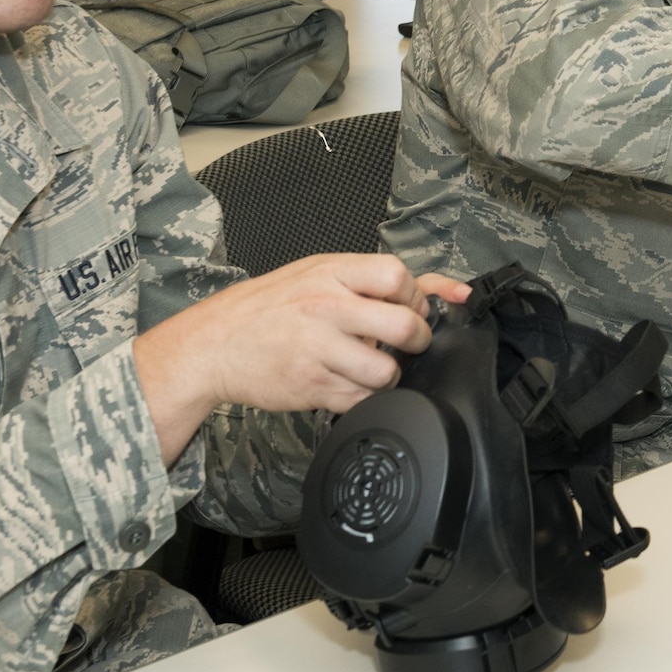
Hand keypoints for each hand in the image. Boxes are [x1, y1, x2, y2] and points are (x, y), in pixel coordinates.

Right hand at [132, 254, 471, 461]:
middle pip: (404, 325)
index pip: (399, 277)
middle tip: (404, 342)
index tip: (409, 307)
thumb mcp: (322, 274)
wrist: (214, 343)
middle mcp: (325, 308)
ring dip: (389, 373)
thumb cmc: (273, 306)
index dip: (416, 296)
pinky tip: (347, 381)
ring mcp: (317, 349)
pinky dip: (364, 396)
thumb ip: (383, 280)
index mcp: (331, 273)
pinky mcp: (310, 387)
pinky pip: (361, 399)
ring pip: (387, 371)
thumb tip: (456, 290)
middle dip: (416, 339)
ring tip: (371, 365)